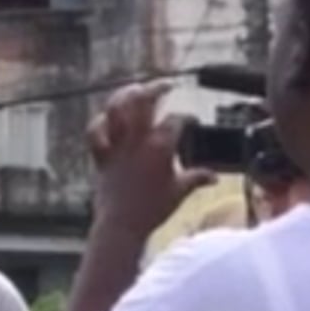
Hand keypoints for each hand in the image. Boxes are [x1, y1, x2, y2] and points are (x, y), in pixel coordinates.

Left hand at [87, 80, 217, 242]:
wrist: (122, 225)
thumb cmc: (153, 210)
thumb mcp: (180, 192)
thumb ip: (197, 179)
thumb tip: (214, 178)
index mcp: (160, 147)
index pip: (177, 120)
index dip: (187, 118)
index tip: (192, 122)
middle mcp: (137, 140)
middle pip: (144, 100)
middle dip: (156, 88)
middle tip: (166, 85)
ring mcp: (117, 145)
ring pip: (117, 108)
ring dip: (126, 94)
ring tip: (136, 88)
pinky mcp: (102, 155)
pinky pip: (95, 131)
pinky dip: (99, 122)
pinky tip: (107, 117)